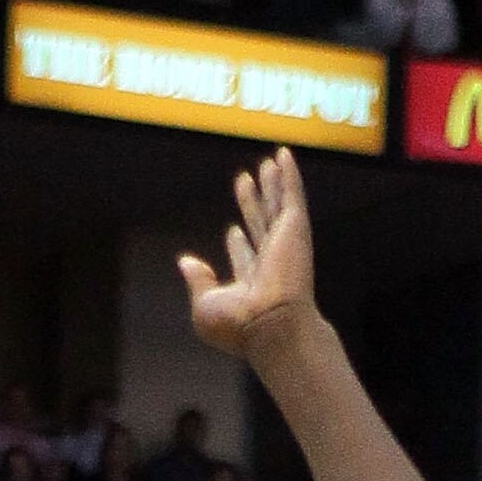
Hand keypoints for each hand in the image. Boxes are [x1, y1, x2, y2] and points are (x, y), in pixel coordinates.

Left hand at [178, 150, 315, 355]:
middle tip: (245, 182)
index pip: (245, 257)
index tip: (232, 231)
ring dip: (271, 184)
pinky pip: (292, 193)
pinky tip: (283, 155)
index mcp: (251, 283)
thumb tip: (185, 262)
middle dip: (253, 203)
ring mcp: (285, 244)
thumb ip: (197, 281)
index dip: (238, 243)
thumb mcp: (206, 306)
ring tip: (266, 163)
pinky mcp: (295, 228)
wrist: (270, 324)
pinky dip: (289, 174)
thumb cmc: (238, 325)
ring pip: (276, 205)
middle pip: (260, 224)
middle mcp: (270, 262)